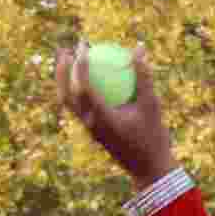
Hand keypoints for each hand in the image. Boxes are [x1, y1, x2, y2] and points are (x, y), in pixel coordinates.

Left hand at [56, 44, 176, 188]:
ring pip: (68, 102)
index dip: (80, 65)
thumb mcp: (152, 104)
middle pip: (66, 96)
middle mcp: (90, 124)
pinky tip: (87, 75)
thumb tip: (137, 48)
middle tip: (66, 49)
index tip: (84, 46)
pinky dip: (78, 89)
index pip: (83, 88)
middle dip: (62, 72)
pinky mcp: (92, 131)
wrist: (148, 169)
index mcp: (102, 118)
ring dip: (64, 81)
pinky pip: (79, 106)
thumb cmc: (153, 136)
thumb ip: (143, 76)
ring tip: (68, 59)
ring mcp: (89, 129)